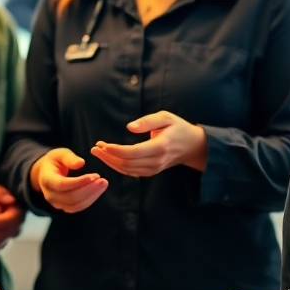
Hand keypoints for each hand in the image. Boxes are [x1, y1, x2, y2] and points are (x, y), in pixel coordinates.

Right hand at [29, 148, 107, 212]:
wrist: (45, 173)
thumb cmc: (54, 161)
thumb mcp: (59, 154)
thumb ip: (69, 158)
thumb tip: (81, 163)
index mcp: (46, 179)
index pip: (62, 185)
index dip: (79, 182)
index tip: (94, 176)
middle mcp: (50, 194)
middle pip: (71, 197)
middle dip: (89, 189)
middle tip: (103, 180)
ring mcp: (56, 203)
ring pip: (75, 205)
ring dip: (91, 195)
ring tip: (103, 184)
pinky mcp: (64, 206)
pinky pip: (78, 207)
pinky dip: (90, 199)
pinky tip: (98, 189)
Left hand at [90, 111, 208, 176]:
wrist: (193, 146)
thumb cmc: (178, 128)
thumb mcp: (166, 117)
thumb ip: (147, 121)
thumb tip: (129, 127)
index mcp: (160, 146)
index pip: (133, 152)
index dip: (115, 150)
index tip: (102, 144)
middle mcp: (156, 161)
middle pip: (127, 163)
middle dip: (108, 157)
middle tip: (95, 147)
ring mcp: (154, 169)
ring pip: (127, 170)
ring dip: (111, 162)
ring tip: (98, 152)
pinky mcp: (152, 172)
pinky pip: (132, 173)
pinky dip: (118, 167)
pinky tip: (109, 159)